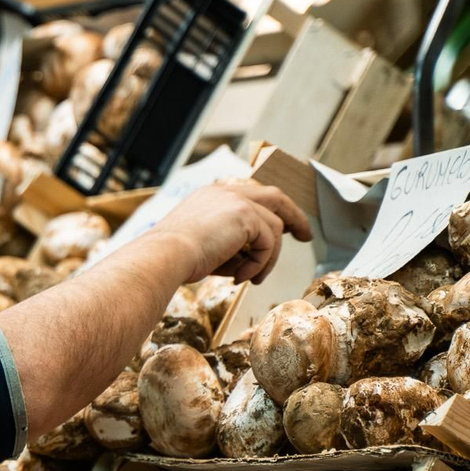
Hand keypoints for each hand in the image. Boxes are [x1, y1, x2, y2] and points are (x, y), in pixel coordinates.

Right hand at [147, 184, 311, 283]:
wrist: (164, 255)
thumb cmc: (174, 258)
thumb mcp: (205, 246)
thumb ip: (231, 245)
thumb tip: (252, 260)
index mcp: (211, 195)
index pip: (250, 196)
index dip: (268, 211)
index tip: (282, 227)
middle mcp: (225, 191)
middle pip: (274, 196)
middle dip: (293, 216)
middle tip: (305, 236)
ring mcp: (237, 200)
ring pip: (274, 227)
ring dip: (267, 258)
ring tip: (251, 278)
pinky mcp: (246, 214)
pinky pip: (268, 242)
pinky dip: (260, 263)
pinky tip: (241, 277)